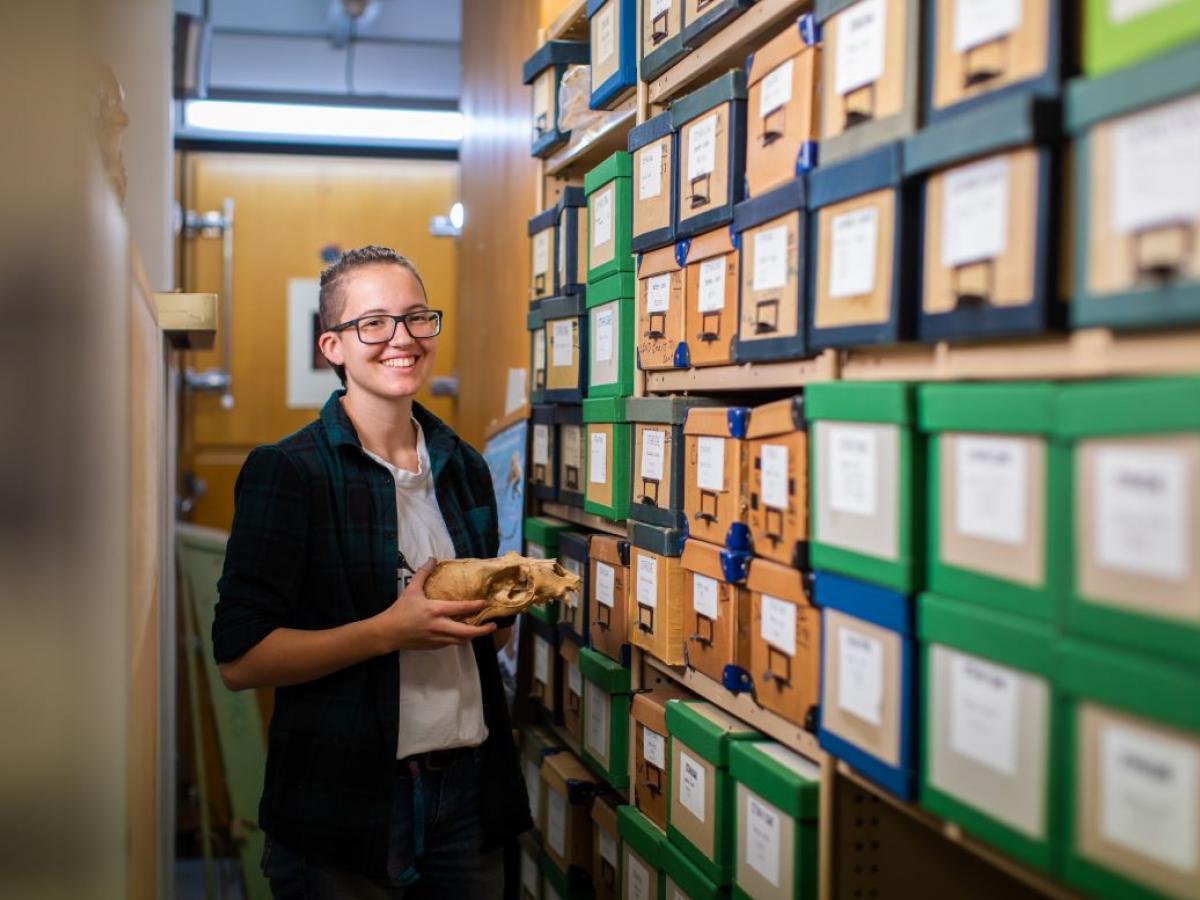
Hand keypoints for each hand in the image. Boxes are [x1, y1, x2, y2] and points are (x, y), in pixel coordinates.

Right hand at [373, 559, 496, 650]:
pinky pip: (451, 644)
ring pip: (461, 641)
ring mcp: (437, 639)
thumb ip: (423, 574)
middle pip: (466, 632)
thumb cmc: (400, 610)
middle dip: (482, 630)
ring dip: (473, 636)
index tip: (485, 603)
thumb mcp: (411, 589)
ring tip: (481, 630)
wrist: (388, 633)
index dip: (475, 606)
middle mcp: (439, 626)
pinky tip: (463, 634)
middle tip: (493, 625)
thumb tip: (432, 559)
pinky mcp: (434, 646)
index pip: (460, 609)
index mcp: (435, 611)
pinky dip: (460, 639)